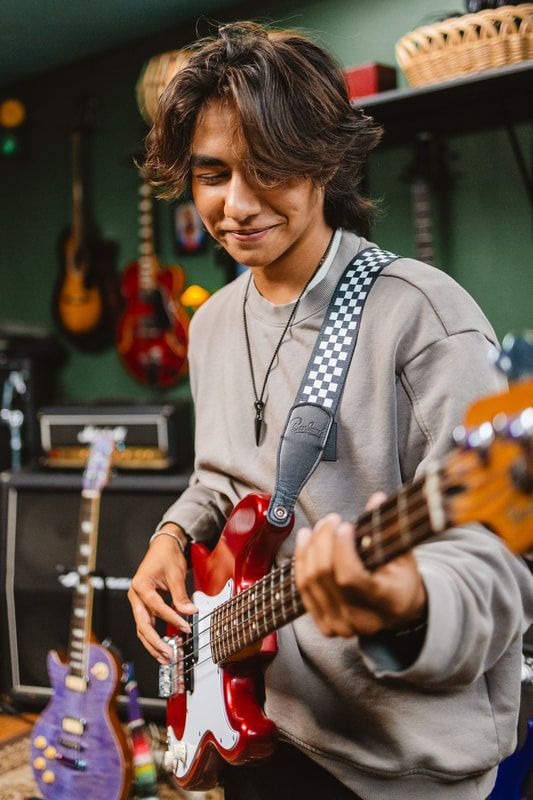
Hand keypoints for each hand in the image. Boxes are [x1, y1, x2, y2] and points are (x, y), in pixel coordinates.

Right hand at [128, 526, 196, 662]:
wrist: (163, 546)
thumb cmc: (167, 556)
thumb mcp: (175, 574)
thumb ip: (181, 595)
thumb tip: (190, 612)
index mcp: (140, 586)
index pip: (157, 607)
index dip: (172, 618)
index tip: (186, 627)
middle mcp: (135, 596)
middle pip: (142, 625)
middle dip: (156, 643)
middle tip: (170, 655)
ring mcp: (137, 602)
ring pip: (142, 629)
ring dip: (153, 645)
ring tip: (166, 658)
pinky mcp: (143, 605)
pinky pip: (146, 624)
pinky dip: (153, 637)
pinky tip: (162, 648)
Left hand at [294, 494, 426, 637]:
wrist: (399, 611)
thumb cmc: (402, 577)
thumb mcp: (403, 553)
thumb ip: (389, 527)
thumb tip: (376, 498)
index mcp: (387, 603)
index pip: (350, 576)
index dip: (341, 548)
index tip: (346, 526)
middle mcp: (362, 621)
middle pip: (325, 576)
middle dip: (323, 541)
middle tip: (332, 520)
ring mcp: (341, 627)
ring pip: (310, 581)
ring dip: (310, 548)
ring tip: (319, 527)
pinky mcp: (326, 626)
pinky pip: (303, 589)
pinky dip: (302, 562)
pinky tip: (306, 541)